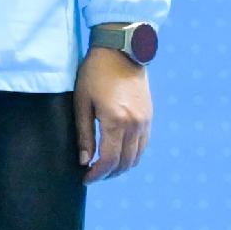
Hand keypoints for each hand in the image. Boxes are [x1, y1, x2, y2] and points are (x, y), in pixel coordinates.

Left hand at [76, 48, 151, 179]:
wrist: (121, 51)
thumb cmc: (94, 73)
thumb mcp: (82, 102)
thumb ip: (84, 134)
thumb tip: (84, 160)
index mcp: (116, 121)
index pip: (109, 160)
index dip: (97, 174)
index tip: (86, 179)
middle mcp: (134, 125)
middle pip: (124, 163)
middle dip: (108, 174)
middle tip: (93, 175)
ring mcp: (145, 121)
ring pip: (136, 156)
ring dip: (121, 167)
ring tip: (104, 167)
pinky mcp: (149, 116)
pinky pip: (143, 144)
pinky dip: (131, 154)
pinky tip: (117, 153)